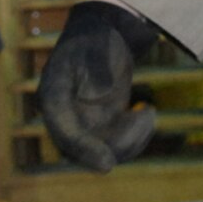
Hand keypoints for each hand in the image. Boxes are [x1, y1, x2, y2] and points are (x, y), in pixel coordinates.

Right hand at [39, 0, 159, 171]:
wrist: (104, 38)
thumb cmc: (97, 39)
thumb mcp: (97, 48)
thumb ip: (97, 69)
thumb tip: (99, 93)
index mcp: (53, 96)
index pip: (64, 130)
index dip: (84, 149)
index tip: (108, 164)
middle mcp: (63, 117)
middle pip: (82, 151)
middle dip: (116, 145)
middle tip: (146, 119)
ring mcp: (81, 125)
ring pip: (102, 152)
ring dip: (131, 141)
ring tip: (149, 113)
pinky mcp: (100, 129)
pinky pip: (116, 146)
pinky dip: (135, 136)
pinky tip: (147, 112)